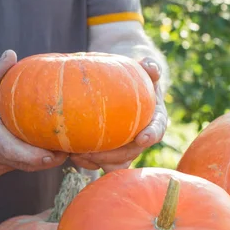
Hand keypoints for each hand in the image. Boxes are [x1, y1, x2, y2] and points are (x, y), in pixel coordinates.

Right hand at [0, 50, 67, 176]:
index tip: (62, 150)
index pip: (17, 153)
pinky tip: (50, 147)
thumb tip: (12, 55)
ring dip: (46, 159)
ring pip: (26, 167)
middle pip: (28, 164)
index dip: (41, 156)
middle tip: (75, 145)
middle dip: (52, 158)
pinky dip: (34, 158)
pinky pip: (19, 165)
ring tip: (68, 146)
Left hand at [70, 57, 167, 172]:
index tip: (141, 138)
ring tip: (79, 154)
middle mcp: (140, 139)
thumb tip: (149, 65)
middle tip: (94, 151)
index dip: (150, 135)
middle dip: (114, 155)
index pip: (157, 130)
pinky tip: (73, 154)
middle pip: (132, 153)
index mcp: (154, 120)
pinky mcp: (109, 154)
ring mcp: (125, 149)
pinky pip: (100, 164)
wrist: (120, 87)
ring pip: (116, 164)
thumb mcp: (144, 70)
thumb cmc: (134, 78)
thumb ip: (149, 67)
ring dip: (98, 162)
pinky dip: (87, 162)